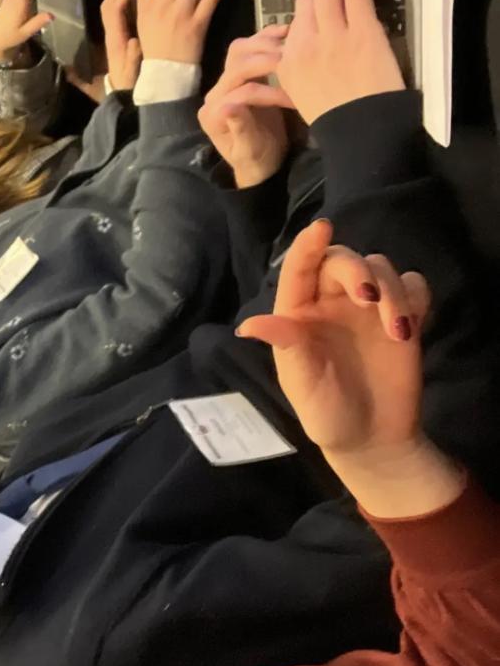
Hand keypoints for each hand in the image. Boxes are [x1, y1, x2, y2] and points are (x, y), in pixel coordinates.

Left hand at [100, 0, 142, 91]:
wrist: (124, 99)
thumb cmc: (130, 86)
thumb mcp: (132, 73)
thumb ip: (132, 59)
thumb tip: (133, 43)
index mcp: (114, 40)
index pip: (113, 10)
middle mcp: (112, 33)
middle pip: (110, 3)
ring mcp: (115, 35)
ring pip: (114, 7)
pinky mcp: (121, 37)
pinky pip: (121, 13)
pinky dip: (128, 0)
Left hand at [198, 26, 294, 186]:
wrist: (258, 161)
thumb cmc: (255, 160)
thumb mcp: (249, 151)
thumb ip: (240, 130)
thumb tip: (230, 107)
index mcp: (213, 114)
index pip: (240, 92)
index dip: (269, 93)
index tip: (293, 99)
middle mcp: (215, 95)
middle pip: (237, 66)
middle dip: (267, 62)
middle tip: (293, 62)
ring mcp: (225, 82)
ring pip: (239, 51)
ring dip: (265, 44)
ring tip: (291, 44)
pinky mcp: (238, 74)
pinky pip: (247, 49)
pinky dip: (265, 38)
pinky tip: (285, 32)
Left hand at [237, 220, 428, 459]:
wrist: (371, 438)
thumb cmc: (326, 412)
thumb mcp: (302, 383)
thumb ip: (286, 348)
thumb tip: (249, 325)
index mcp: (298, 313)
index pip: (299, 270)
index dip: (307, 246)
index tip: (321, 227)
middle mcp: (331, 302)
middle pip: (343, 259)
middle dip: (358, 270)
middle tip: (369, 298)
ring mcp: (368, 308)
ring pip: (381, 268)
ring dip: (392, 290)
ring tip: (398, 330)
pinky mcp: (403, 317)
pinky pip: (414, 286)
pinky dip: (416, 296)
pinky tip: (413, 325)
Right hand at [278, 0, 404, 123]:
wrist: (357, 131)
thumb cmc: (334, 121)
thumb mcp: (302, 96)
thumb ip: (300, 69)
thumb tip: (309, 48)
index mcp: (288, 63)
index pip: (295, 20)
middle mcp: (305, 44)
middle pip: (309, 1)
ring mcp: (334, 35)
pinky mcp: (361, 31)